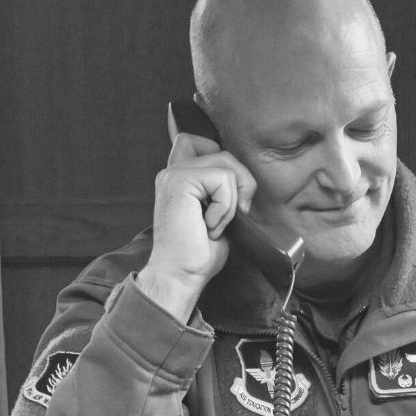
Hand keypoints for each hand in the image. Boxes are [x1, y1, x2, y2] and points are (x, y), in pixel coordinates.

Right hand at [135, 131, 257, 321]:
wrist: (180, 275)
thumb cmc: (196, 254)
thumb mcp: (217, 215)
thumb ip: (222, 190)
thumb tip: (243, 179)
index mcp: (178, 179)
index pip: (194, 140)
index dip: (216, 154)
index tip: (226, 189)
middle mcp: (172, 172)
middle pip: (224, 154)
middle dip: (240, 184)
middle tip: (232, 215)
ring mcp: (174, 175)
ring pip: (227, 165)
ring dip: (231, 200)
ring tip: (215, 223)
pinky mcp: (180, 181)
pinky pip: (223, 179)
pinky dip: (225, 206)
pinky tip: (209, 225)